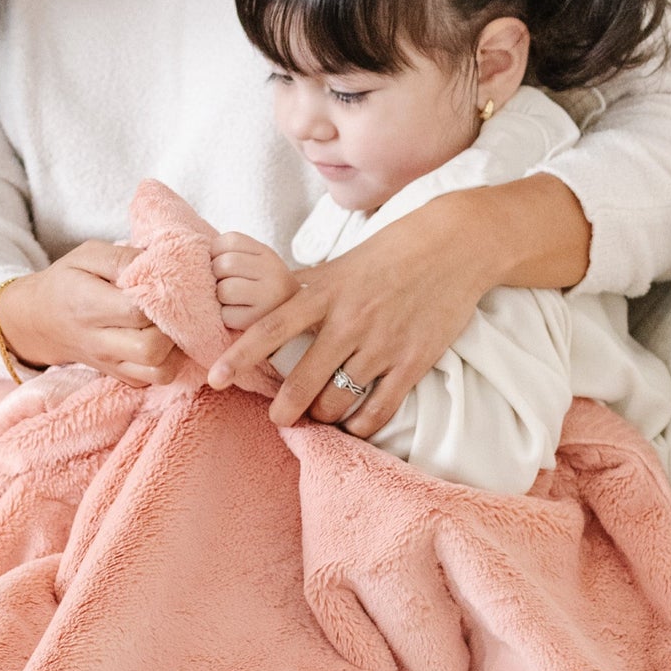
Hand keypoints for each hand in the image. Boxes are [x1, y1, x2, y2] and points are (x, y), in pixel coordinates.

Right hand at [0, 241, 181, 385]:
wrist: (40, 321)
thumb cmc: (68, 282)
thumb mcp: (87, 255)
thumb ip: (122, 258)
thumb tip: (160, 264)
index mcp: (89, 306)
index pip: (137, 311)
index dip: (159, 296)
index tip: (163, 283)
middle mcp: (100, 342)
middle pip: (151, 348)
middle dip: (170, 327)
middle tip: (169, 308)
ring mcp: (111, 365)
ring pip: (160, 372)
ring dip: (173, 350)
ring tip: (167, 327)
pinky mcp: (121, 377)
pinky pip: (155, 380)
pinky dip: (167, 363)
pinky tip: (161, 340)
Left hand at [206, 182, 584, 430]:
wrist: (455, 245)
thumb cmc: (392, 251)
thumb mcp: (340, 264)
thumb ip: (305, 289)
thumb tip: (266, 302)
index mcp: (324, 293)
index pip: (270, 327)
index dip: (240, 355)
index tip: (215, 376)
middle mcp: (348, 321)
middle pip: (302, 380)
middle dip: (284, 408)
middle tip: (278, 418)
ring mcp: (381, 345)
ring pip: (336, 401)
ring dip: (323, 415)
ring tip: (319, 415)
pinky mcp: (413, 362)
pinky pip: (378, 409)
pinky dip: (361, 425)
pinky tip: (354, 425)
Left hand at [210, 232, 299, 328]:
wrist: (290, 319)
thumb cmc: (260, 288)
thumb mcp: (254, 263)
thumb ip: (231, 254)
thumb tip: (196, 256)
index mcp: (267, 253)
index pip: (230, 240)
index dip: (217, 253)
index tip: (224, 267)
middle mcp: (274, 272)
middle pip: (224, 264)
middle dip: (217, 276)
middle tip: (227, 285)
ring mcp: (270, 297)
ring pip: (224, 290)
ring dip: (221, 297)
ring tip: (234, 301)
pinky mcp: (260, 321)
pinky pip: (227, 315)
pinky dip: (227, 317)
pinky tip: (240, 315)